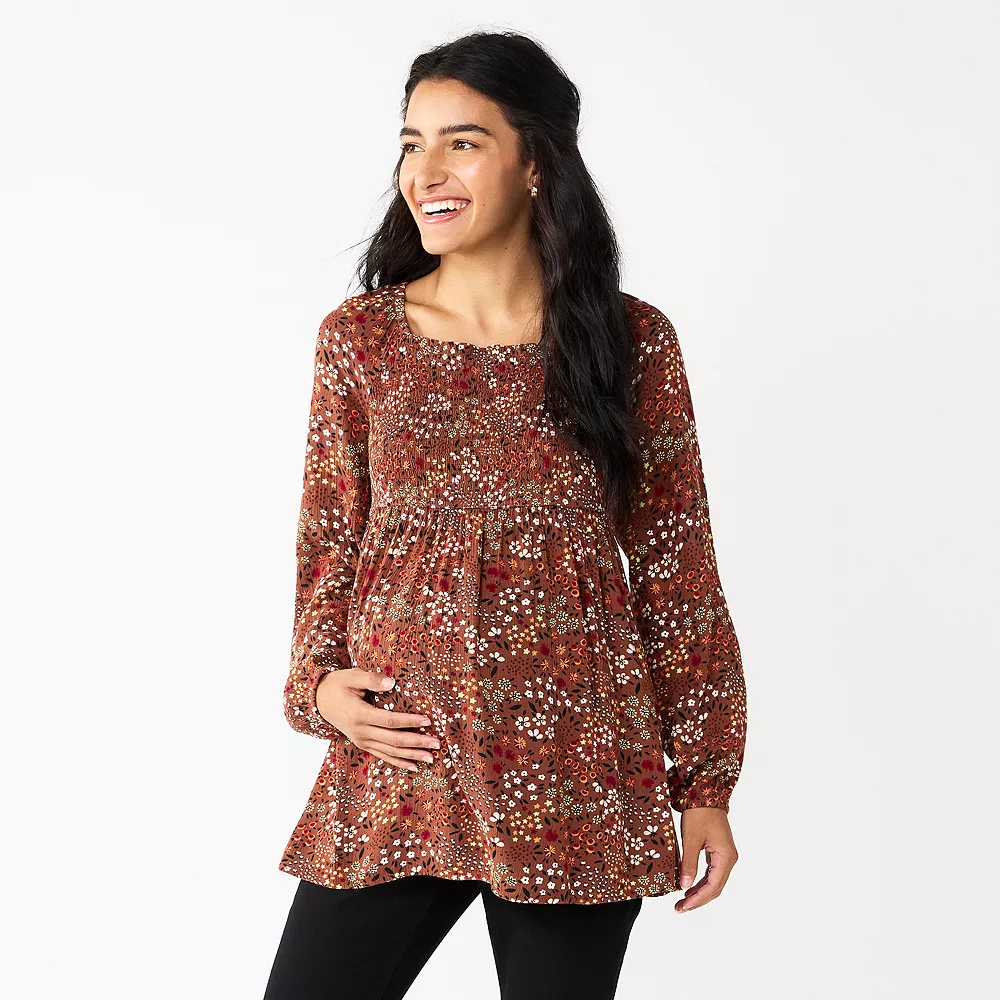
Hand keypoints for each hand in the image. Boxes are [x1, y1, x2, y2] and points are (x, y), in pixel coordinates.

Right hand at [316, 668, 439, 771]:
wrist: (318, 700)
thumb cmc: (338, 684)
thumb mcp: (352, 676)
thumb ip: (371, 679)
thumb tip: (392, 683)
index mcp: (359, 714)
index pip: (389, 721)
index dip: (409, 721)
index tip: (428, 721)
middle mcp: (361, 731)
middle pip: (393, 740)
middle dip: (416, 743)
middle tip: (436, 744)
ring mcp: (361, 740)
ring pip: (390, 752)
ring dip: (411, 756)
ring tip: (431, 758)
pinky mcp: (362, 744)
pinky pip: (382, 755)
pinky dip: (398, 762)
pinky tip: (413, 766)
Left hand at [674, 806, 738, 912]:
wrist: (706, 792)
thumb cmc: (699, 813)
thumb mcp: (691, 838)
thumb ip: (689, 863)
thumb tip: (684, 886)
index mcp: (726, 857)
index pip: (712, 887)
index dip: (697, 899)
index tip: (683, 906)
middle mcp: (729, 859)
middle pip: (715, 887)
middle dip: (698, 899)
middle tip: (680, 908)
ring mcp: (724, 855)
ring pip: (713, 881)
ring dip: (699, 892)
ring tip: (682, 901)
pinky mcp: (718, 851)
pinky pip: (711, 872)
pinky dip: (701, 881)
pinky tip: (689, 886)